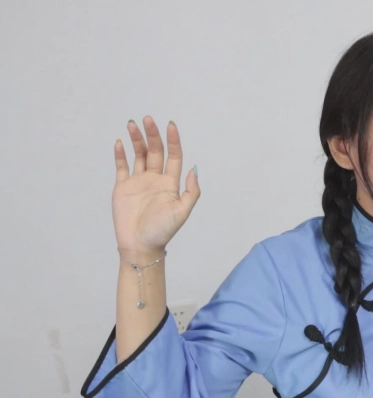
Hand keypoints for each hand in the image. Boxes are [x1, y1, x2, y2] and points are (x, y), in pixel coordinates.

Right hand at [112, 116, 199, 254]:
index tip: (170, 125)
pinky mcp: (123, 187)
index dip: (173, 140)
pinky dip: (120, 154)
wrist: (140, 245)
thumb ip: (191, 190)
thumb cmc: (162, 231)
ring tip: (132, 124)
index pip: (174, 156)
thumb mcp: (182, 211)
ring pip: (138, 155)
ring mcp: (138, 182)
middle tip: (147, 119)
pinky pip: (122, 167)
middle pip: (155, 151)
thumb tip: (194, 168)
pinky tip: (119, 142)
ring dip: (136, 139)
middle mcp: (155, 179)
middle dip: (152, 134)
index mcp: (170, 183)